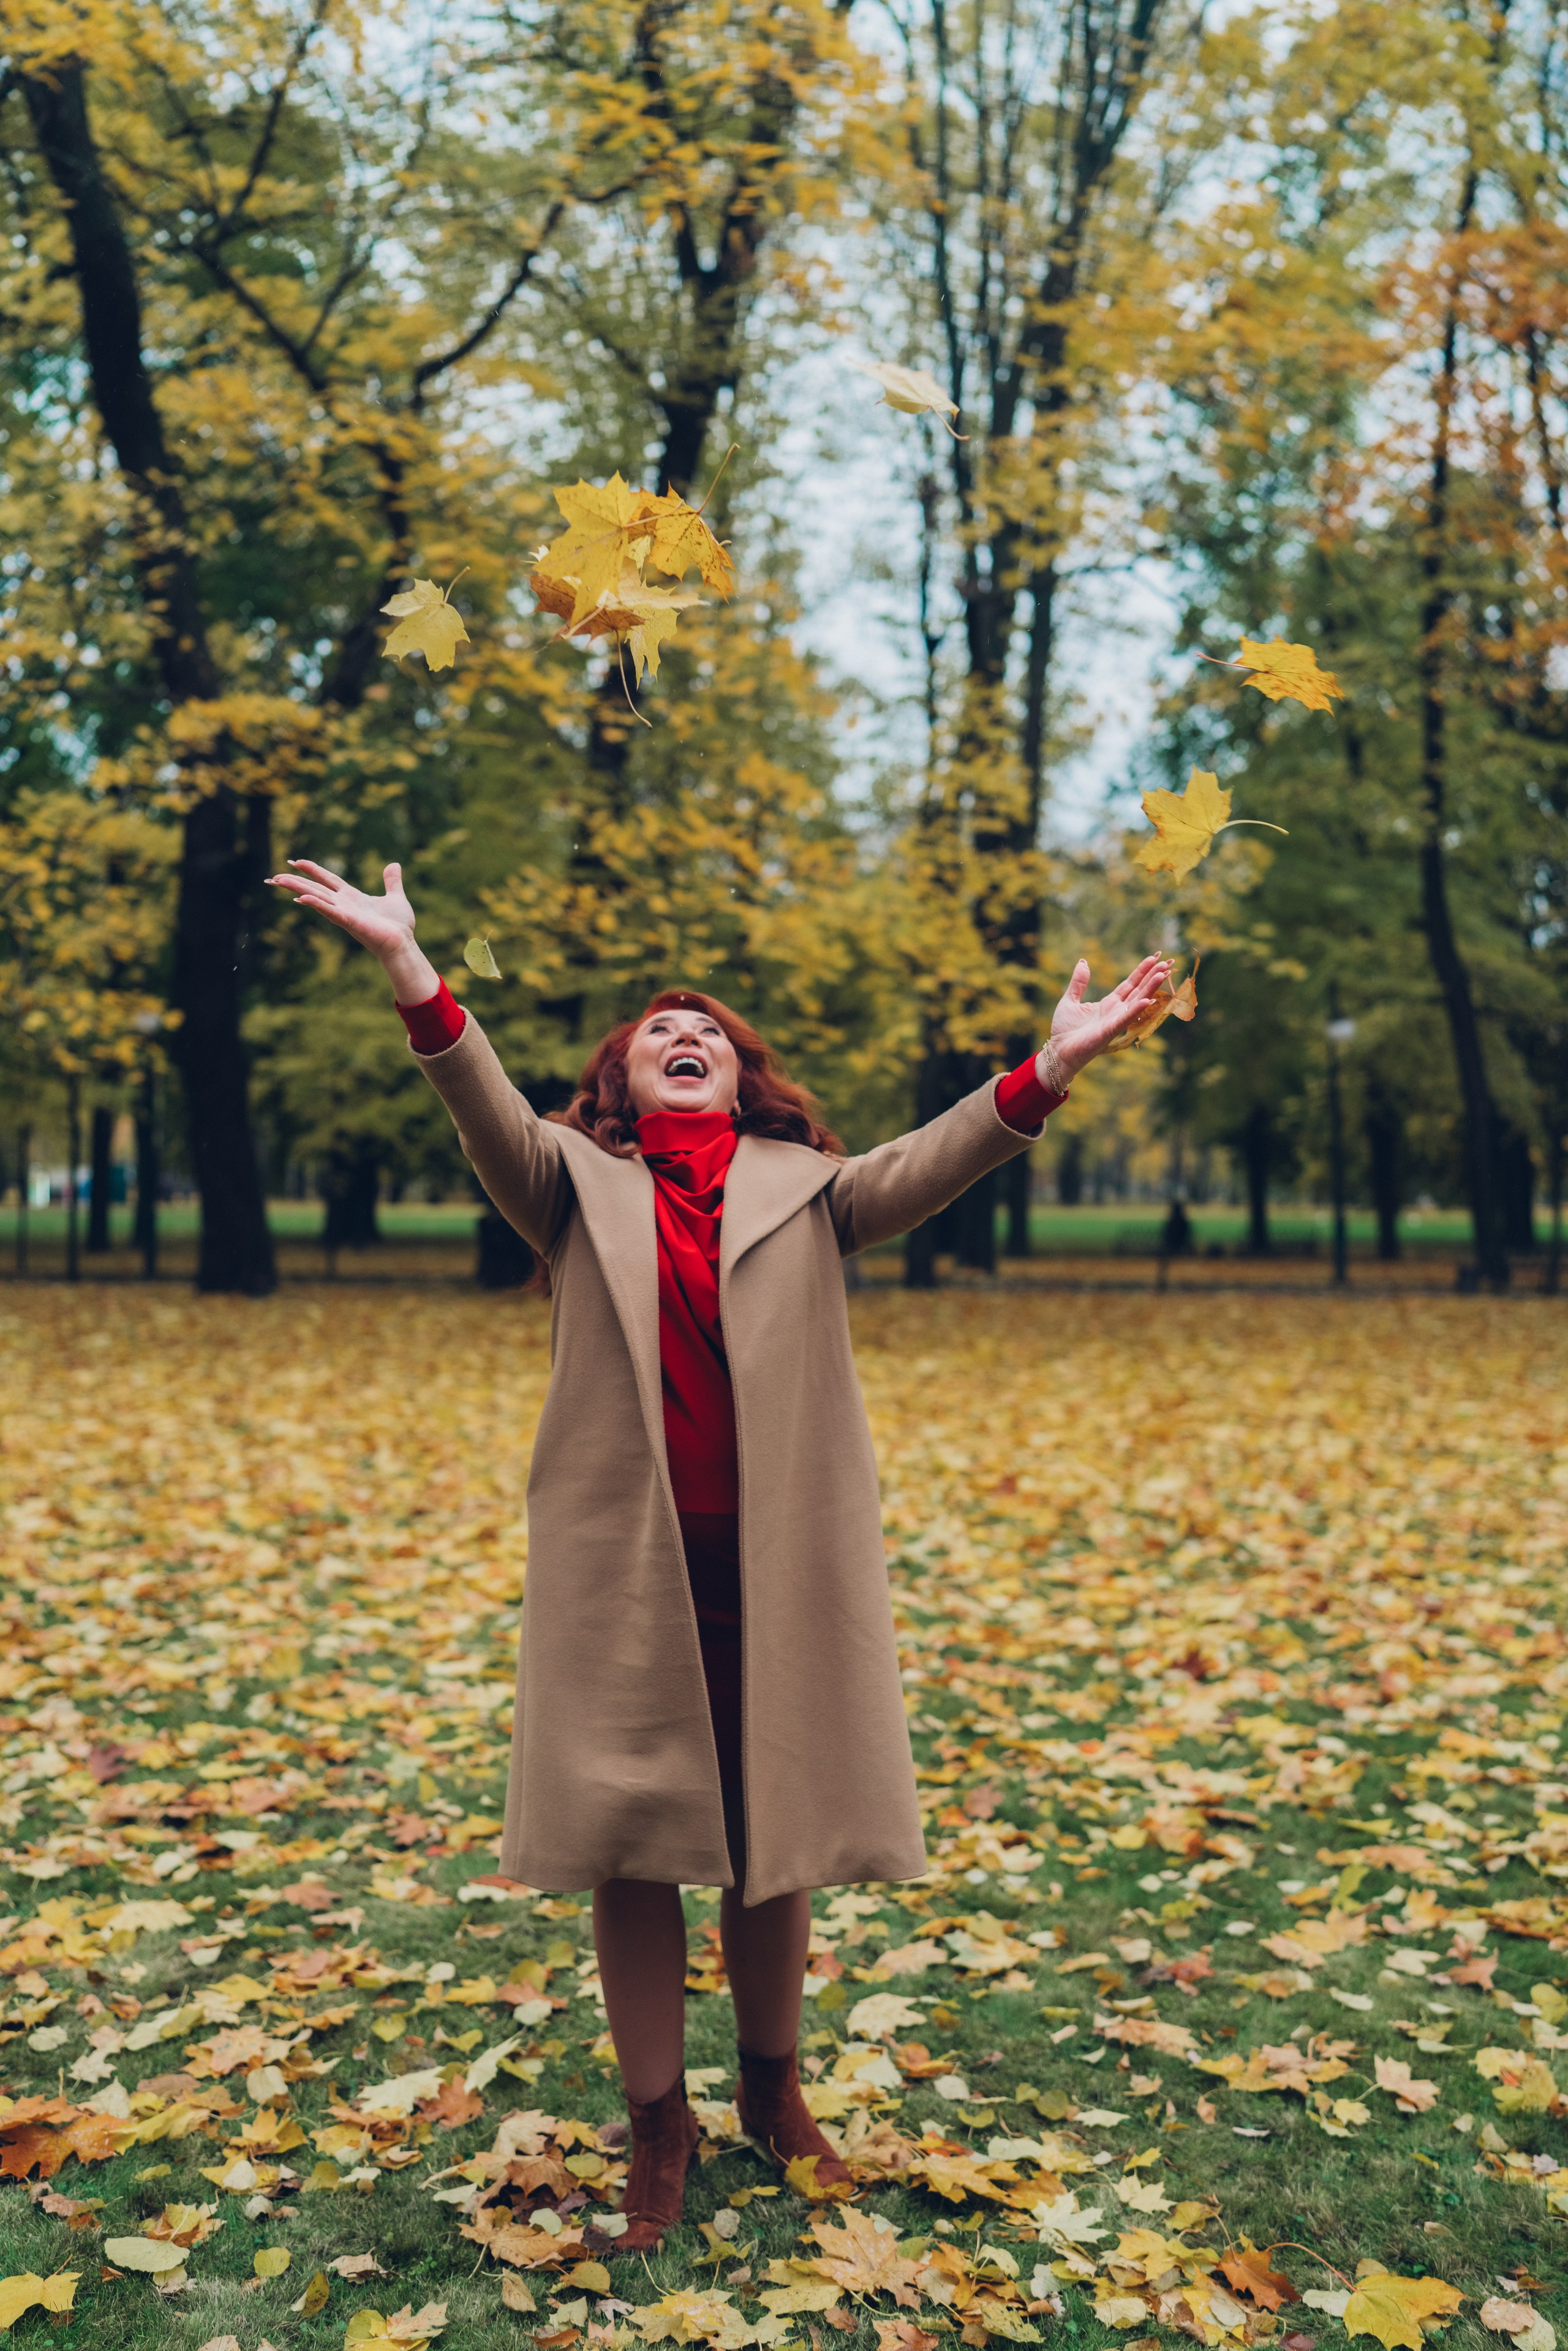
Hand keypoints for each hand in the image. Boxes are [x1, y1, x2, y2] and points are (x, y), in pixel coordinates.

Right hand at [266, 859, 437, 1004]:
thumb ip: (391, 882)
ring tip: (278, 881)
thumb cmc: (399, 926)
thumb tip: (394, 865)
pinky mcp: (350, 922)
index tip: (297, 861)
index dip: (313, 870)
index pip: (328, 880)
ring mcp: (345, 913)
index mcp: (352, 897)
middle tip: (273, 877)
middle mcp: (344, 904)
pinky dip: (317, 905)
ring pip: (317, 897)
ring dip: (298, 889)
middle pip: (315, 889)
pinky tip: (302, 899)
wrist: (404, 944)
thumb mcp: (395, 897)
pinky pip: (331, 912)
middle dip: (295, 882)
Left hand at [1044, 954, 1174, 1085]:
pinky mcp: (1109, 1031)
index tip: (1155, 957)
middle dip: (1153, 976)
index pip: (1130, 984)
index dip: (1142, 971)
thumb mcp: (1070, 1000)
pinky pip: (1126, 1019)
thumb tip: (1083, 961)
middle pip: (1139, 990)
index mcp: (1109, 1003)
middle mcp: (1116, 1011)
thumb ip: (1078, 982)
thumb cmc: (1065, 1030)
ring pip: (1137, 1001)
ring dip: (1150, 988)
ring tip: (1162, 973)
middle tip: (1168, 961)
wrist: (1058, 1051)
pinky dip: (1136, 1009)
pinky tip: (1147, 1000)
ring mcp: (1115, 1021)